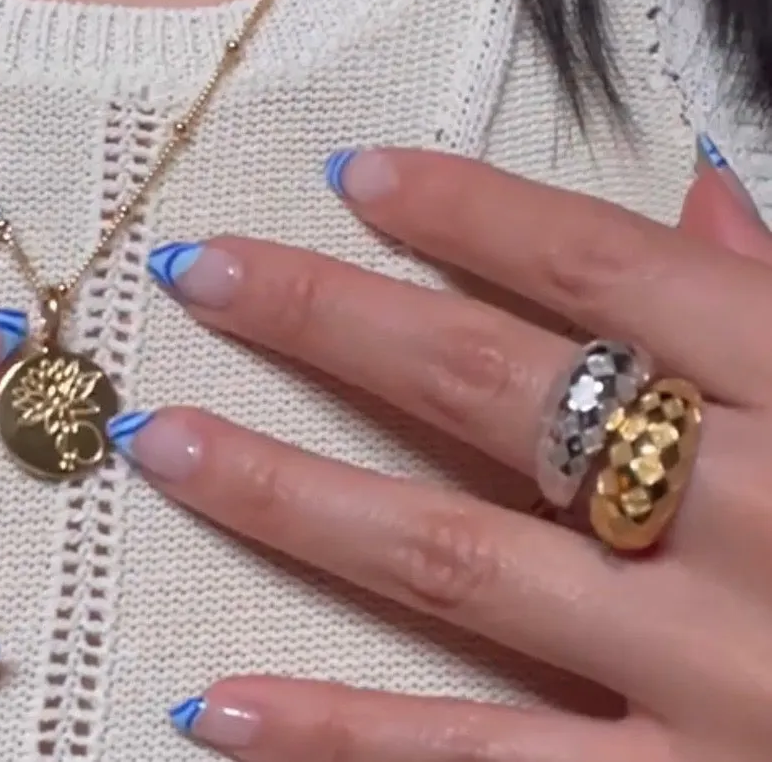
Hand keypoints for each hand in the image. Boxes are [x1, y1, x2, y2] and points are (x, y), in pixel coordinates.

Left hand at [110, 142, 771, 760]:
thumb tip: (698, 192)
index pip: (600, 267)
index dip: (463, 209)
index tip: (348, 174)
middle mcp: (745, 517)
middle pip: (489, 386)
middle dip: (330, 320)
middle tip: (203, 274)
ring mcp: (706, 674)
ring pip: (450, 562)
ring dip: (288, 497)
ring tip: (165, 443)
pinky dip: (342, 740)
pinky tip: (219, 709)